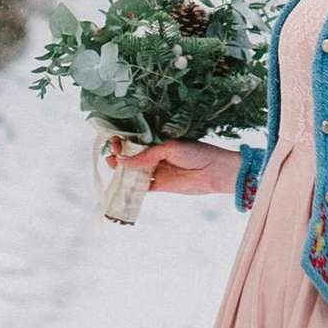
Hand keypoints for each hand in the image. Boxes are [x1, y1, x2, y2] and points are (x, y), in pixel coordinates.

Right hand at [108, 135, 241, 196]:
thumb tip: (121, 160)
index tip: (114, 141)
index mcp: (159, 142)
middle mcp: (156, 156)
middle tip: (111, 154)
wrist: (216, 171)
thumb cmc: (196, 152)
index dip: (124, 141)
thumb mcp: (169, 148)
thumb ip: (146, 155)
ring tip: (112, 165)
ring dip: (122, 170)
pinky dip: (131, 187)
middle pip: (132, 156)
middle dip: (120, 155)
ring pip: (134, 171)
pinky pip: (142, 187)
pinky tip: (121, 184)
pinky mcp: (160, 186)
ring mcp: (157, 171)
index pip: (137, 140)